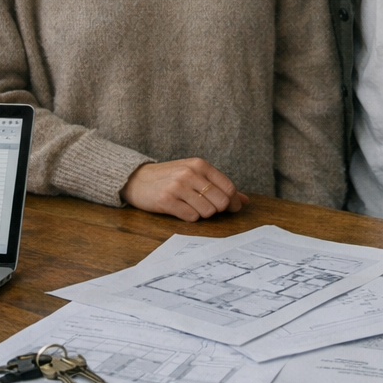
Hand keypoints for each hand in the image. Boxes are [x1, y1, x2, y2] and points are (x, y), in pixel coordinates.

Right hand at [121, 159, 247, 222]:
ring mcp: (177, 186)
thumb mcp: (195, 175)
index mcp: (200, 165)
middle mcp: (190, 173)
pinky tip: (180, 209)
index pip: (229, 188)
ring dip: (202, 214)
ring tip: (190, 206)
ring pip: (207, 211)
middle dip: (217, 210)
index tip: (230, 208)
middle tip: (206, 207)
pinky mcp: (166, 200)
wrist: (137, 179)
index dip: (233, 202)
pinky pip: (191, 217)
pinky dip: (189, 217)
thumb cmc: (170, 178)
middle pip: (221, 202)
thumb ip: (219, 186)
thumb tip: (245, 200)